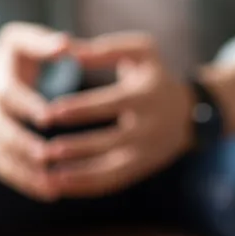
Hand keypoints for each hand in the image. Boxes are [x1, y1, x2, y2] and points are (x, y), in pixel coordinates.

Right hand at [0, 23, 71, 200]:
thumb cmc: (10, 61)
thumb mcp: (18, 42)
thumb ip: (41, 41)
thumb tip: (65, 44)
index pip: (8, 94)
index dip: (26, 105)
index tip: (49, 115)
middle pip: (1, 130)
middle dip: (22, 144)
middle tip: (49, 156)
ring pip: (1, 157)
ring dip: (25, 173)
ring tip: (55, 186)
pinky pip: (4, 171)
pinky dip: (25, 183)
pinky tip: (52, 193)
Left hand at [42, 33, 194, 197]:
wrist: (190, 113)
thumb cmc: (154, 76)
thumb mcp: (141, 52)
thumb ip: (104, 49)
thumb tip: (67, 50)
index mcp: (147, 95)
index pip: (112, 104)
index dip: (80, 109)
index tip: (49, 113)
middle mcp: (150, 127)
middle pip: (111, 142)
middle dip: (77, 148)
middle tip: (43, 151)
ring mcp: (147, 152)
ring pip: (111, 169)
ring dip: (78, 175)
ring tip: (47, 175)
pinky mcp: (141, 169)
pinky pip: (111, 182)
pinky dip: (85, 186)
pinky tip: (58, 184)